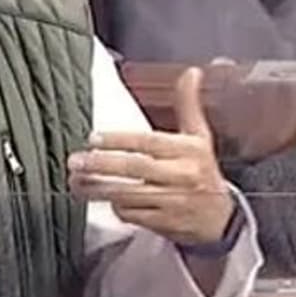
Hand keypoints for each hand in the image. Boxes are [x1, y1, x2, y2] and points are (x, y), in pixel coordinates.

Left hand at [68, 67, 234, 245]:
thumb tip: (192, 72)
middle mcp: (182, 176)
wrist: (220, 219)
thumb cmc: (203, 171)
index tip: (94, 138)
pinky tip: (102, 200)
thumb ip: (188, 104)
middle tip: (76, 161)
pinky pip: (132, 215)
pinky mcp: (164, 224)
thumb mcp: (200, 136)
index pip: (150, 143)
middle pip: (136, 168)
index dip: (120, 140)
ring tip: (76, 181)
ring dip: (98, 189)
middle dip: (102, 165)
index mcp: (190, 151)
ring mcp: (172, 202)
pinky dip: (116, 207)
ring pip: (129, 194)